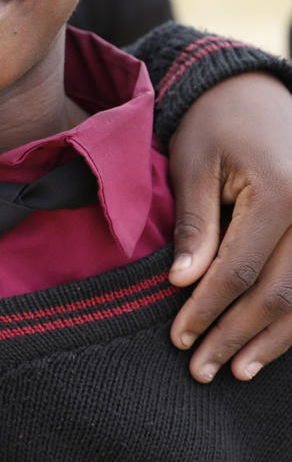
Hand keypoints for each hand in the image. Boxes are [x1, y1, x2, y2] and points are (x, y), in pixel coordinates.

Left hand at [167, 71, 291, 382]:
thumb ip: (194, 223)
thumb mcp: (192, 163)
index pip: (240, 270)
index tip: (179, 339)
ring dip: (273, 340)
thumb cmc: (215, 124)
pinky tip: (271, 344)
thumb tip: (183, 282)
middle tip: (201, 370)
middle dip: (237, 335)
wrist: (255, 91)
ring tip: (237, 370)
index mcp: (282, 191)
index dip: (208, 309)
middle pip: (280, 292)